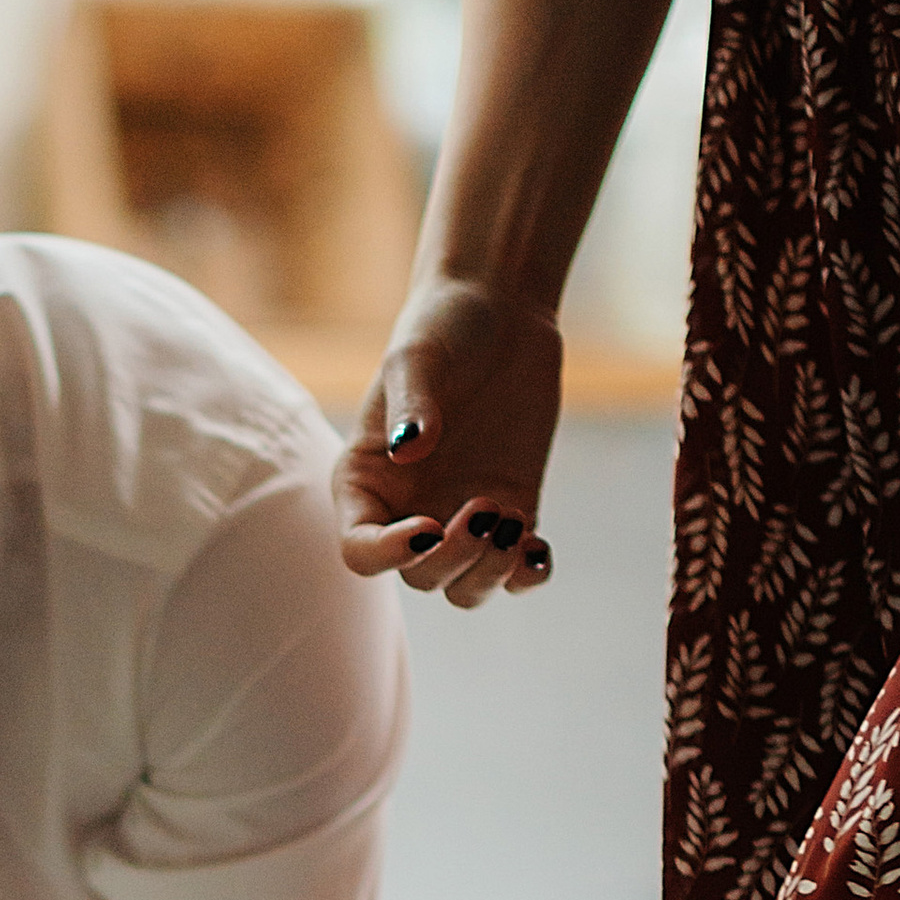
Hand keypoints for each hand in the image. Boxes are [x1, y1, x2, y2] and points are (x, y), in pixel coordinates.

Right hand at [334, 273, 562, 610]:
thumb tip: (408, 446)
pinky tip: (539, 548)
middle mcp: (408, 511)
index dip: (389, 555)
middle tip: (487, 510)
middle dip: (454, 558)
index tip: (429, 527)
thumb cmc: (443, 327)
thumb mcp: (419, 356)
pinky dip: (527, 575)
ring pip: (464, 588)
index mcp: (367, 483)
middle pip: (419, 577)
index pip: (360, 550)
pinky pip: (514, 572)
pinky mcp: (509, 511)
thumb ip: (412, 403)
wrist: (501, 311)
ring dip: (489, 573)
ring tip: (513, 523)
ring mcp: (460, 517)